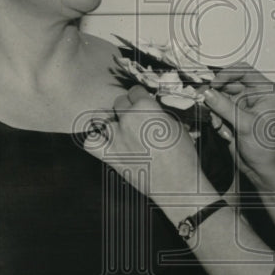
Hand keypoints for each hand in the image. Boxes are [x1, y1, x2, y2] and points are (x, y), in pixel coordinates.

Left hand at [82, 86, 216, 209]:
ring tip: (119, 127)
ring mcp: (116, 137)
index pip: (135, 90)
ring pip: (101, 118)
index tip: (142, 102)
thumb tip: (152, 111)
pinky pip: (91, 142)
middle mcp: (128, 119)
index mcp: (146, 107)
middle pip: (118, 102)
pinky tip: (104, 140)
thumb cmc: (182, 156)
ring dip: (110, 120)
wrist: (178, 184)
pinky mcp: (110, 156)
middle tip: (135, 117)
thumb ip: (159, 114)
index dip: (140, 96)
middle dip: (126, 107)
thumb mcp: (177, 125)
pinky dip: (94, 139)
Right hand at [203, 62, 274, 186]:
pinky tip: (224, 132)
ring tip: (220, 126)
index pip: (243, 71)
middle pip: (227, 83)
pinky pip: (216, 109)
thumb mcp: (245, 125)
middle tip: (207, 105)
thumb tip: (208, 93)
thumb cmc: (264, 148)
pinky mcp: (231, 115)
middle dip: (216, 96)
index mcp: (264, 91)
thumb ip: (224, 107)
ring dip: (215, 112)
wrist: (260, 168)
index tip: (214, 84)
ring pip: (218, 97)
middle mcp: (253, 95)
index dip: (226, 74)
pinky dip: (216, 120)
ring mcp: (241, 104)